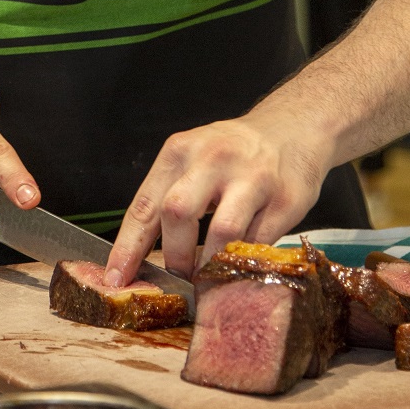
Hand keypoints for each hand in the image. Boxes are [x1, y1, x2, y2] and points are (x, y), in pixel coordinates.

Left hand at [105, 107, 328, 286]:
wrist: (292, 129)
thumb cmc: (233, 152)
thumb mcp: (193, 159)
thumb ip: (170, 198)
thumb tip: (140, 257)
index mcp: (181, 151)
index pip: (146, 205)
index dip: (128, 248)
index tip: (117, 279)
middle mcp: (214, 159)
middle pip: (178, 213)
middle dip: (174, 256)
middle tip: (179, 277)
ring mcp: (253, 178)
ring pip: (222, 233)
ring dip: (211, 265)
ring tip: (209, 276)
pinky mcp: (285, 199)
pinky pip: (257, 243)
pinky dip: (243, 261)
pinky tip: (239, 263)